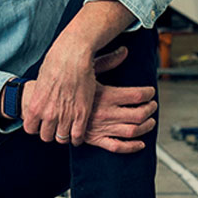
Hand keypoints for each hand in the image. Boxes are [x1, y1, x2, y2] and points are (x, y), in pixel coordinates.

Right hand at [21, 45, 154, 153]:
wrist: (44, 99)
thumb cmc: (67, 82)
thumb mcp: (89, 69)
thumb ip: (108, 61)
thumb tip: (124, 51)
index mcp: (105, 94)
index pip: (137, 95)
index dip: (148, 94)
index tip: (151, 92)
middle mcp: (104, 112)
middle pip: (139, 114)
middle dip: (150, 110)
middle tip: (153, 106)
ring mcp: (99, 127)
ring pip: (132, 131)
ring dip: (145, 127)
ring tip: (149, 121)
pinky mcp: (91, 138)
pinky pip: (117, 146)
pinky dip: (131, 147)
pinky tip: (140, 144)